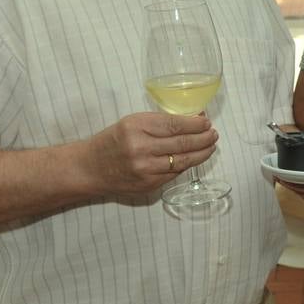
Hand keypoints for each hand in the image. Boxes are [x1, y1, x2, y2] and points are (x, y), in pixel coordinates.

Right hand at [83, 112, 217, 195]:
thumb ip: (159, 122)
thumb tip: (192, 119)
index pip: (175, 124)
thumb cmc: (112, 141)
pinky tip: (194, 158)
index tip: (206, 121)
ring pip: (183, 161)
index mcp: (136, 127)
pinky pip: (174, 173)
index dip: (196, 123)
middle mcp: (141, 148)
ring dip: (201, 153)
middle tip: (213, 134)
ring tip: (211, 146)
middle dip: (204, 138)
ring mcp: (145, 169)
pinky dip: (187, 164)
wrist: (89, 168)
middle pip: (183, 143)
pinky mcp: (148, 185)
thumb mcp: (132, 122)